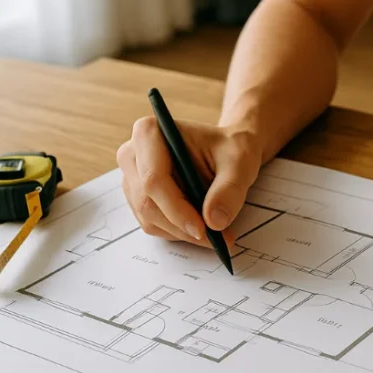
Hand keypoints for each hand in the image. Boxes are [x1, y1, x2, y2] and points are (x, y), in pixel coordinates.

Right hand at [117, 116, 260, 244]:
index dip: (176, 209)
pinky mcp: (138, 197)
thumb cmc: (229, 150)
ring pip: (148, 217)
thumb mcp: (240, 163)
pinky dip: (178, 232)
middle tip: (215, 239)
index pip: (154, 179)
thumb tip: (215, 222)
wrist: (226, 152)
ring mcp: (132, 177)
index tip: (203, 229)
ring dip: (181, 232)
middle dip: (182, 226)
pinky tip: (201, 227)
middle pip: (147, 202)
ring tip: (215, 234)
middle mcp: (133, 154)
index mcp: (150, 133)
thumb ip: (229, 189)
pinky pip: (152, 224)